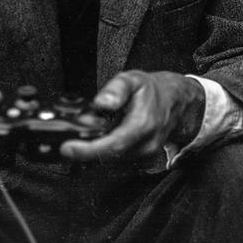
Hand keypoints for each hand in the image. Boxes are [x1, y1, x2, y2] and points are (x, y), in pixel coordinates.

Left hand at [61, 70, 205, 163]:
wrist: (175, 103)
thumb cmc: (153, 92)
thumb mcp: (133, 79)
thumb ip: (116, 89)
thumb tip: (102, 103)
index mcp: (143, 124)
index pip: (113, 145)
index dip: (87, 150)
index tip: (67, 148)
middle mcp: (146, 145)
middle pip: (108, 158)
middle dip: (84, 153)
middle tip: (66, 144)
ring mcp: (145, 156)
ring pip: (111, 163)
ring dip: (93, 154)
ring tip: (82, 140)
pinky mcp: (141, 161)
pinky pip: (116, 163)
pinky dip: (102, 155)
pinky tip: (97, 143)